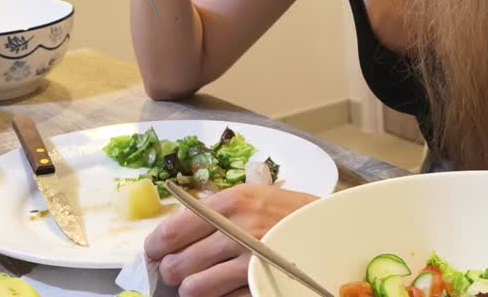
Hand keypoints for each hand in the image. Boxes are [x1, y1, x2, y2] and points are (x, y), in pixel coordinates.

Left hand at [144, 184, 317, 296]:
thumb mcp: (253, 199)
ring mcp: (251, 261)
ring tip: (200, 283)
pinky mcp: (261, 285)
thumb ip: (214, 212)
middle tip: (179, 270)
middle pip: (178, 264)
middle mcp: (239, 230)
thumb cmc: (290, 214)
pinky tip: (227, 289)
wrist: (333, 231)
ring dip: (192, 289)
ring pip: (194, 288)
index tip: (154, 252)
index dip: (155, 246)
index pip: (173, 230)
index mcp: (232, 202)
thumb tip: (170, 238)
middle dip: (173, 271)